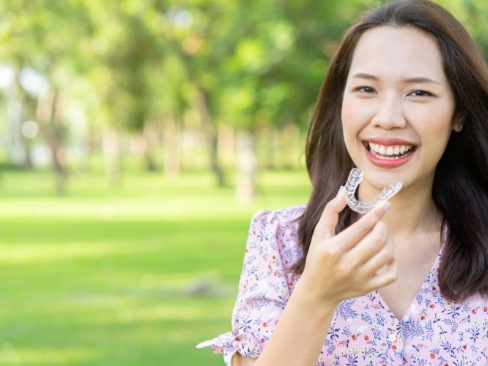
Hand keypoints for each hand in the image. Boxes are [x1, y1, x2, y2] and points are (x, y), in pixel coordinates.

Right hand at [300, 188, 397, 305]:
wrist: (317, 291)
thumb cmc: (317, 258)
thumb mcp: (318, 234)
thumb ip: (330, 211)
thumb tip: (344, 192)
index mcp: (334, 249)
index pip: (362, 227)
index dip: (376, 213)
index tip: (385, 204)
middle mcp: (347, 264)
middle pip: (378, 240)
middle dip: (383, 226)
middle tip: (379, 224)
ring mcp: (359, 278)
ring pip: (387, 255)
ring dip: (388, 241)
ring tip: (380, 237)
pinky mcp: (367, 288)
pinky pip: (391, 274)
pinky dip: (393, 262)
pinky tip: (385, 256)